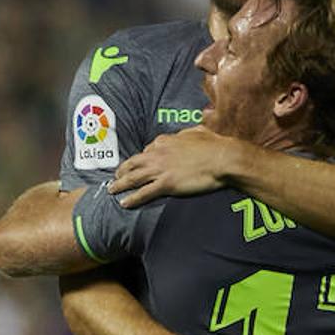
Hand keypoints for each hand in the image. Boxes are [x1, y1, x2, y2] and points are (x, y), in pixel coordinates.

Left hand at [110, 128, 239, 206]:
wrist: (222, 159)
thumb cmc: (215, 145)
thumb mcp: (199, 131)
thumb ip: (189, 132)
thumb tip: (190, 131)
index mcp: (165, 141)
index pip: (147, 150)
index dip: (141, 158)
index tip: (138, 163)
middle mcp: (158, 154)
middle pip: (133, 163)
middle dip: (122, 170)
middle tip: (116, 176)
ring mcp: (160, 169)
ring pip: (133, 178)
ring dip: (120, 185)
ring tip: (112, 190)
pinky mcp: (166, 184)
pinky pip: (143, 193)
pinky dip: (132, 199)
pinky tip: (124, 203)